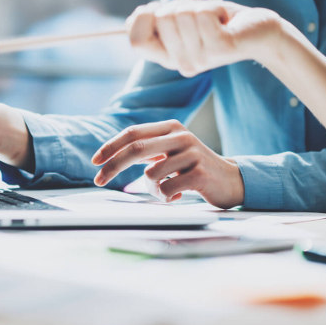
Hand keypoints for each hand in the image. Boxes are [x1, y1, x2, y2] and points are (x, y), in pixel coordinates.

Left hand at [91, 120, 243, 208]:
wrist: (231, 180)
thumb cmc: (193, 168)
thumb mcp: (171, 152)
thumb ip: (147, 149)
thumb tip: (110, 157)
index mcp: (171, 127)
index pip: (133, 133)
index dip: (110, 146)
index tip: (94, 161)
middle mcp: (181, 136)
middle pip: (136, 149)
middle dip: (113, 166)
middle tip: (98, 180)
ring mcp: (192, 154)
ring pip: (151, 175)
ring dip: (151, 190)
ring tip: (166, 191)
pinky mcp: (199, 174)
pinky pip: (167, 189)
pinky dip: (166, 197)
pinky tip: (179, 195)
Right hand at [126, 0, 285, 76]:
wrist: (259, 32)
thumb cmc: (219, 22)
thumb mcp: (183, 21)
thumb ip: (158, 21)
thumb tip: (134, 18)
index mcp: (169, 59)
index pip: (136, 41)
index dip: (143, 18)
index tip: (160, 10)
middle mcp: (182, 64)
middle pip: (160, 19)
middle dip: (180, 5)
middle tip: (200, 17)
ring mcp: (200, 58)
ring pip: (182, 13)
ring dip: (199, 6)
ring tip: (215, 19)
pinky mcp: (219, 47)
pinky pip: (203, 13)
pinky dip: (214, 7)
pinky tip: (225, 20)